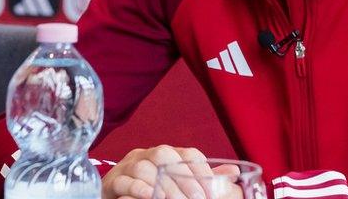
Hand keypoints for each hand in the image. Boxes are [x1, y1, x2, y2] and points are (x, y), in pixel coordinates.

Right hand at [103, 145, 225, 198]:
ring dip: (164, 187)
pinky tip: (152, 197)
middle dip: (185, 179)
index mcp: (165, 155)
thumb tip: (234, 172)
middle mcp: (145, 155)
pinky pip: (125, 181)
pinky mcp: (113, 182)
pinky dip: (140, 189)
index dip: (202, 172)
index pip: (188, 153)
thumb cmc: (151, 192)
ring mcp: (127, 167)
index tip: (211, 194)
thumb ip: (203, 180)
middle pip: (165, 154)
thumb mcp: (179, 187)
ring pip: (144, 167)